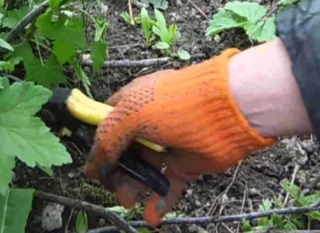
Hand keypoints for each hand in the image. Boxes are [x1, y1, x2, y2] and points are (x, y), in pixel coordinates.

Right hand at [83, 49, 273, 225]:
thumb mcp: (131, 115)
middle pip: (122, 154)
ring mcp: (166, 146)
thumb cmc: (177, 103)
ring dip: (132, 190)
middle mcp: (147, 125)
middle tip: (114, 187)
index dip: (98, 145)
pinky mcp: (185, 165)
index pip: (106, 126)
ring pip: (142, 173)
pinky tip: (152, 216)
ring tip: (131, 202)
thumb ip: (107, 141)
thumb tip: (92, 166)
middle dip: (115, 174)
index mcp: (131, 104)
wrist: (227, 110)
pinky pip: (167, 186)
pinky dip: (159, 202)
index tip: (94, 166)